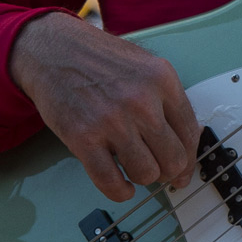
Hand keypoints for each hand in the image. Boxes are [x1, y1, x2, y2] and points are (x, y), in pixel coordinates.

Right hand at [10, 12, 200, 201]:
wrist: (52, 49)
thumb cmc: (97, 58)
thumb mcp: (144, 66)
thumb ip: (166, 100)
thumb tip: (185, 142)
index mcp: (162, 79)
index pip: (190, 133)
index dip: (190, 159)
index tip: (183, 171)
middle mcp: (141, 100)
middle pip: (173, 159)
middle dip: (168, 172)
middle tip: (158, 171)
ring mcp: (112, 120)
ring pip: (146, 173)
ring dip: (142, 177)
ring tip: (133, 167)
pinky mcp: (83, 138)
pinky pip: (110, 182)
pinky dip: (119, 191)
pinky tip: (120, 185)